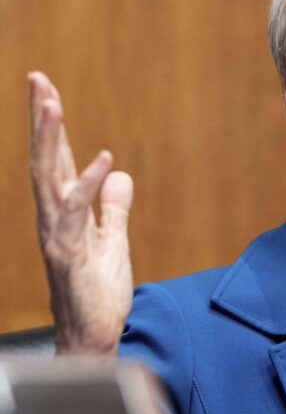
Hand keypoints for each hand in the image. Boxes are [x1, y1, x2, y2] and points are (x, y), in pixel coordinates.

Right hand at [29, 71, 134, 354]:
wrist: (93, 334)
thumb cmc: (98, 292)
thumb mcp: (114, 241)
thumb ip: (114, 209)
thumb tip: (120, 175)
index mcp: (64, 212)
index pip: (56, 160)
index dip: (51, 126)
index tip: (44, 89)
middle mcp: (54, 218)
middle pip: (45, 159)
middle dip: (42, 119)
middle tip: (37, 79)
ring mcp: (58, 234)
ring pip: (49, 178)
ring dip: (50, 140)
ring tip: (51, 104)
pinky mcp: (71, 254)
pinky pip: (79, 213)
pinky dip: (90, 184)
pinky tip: (104, 157)